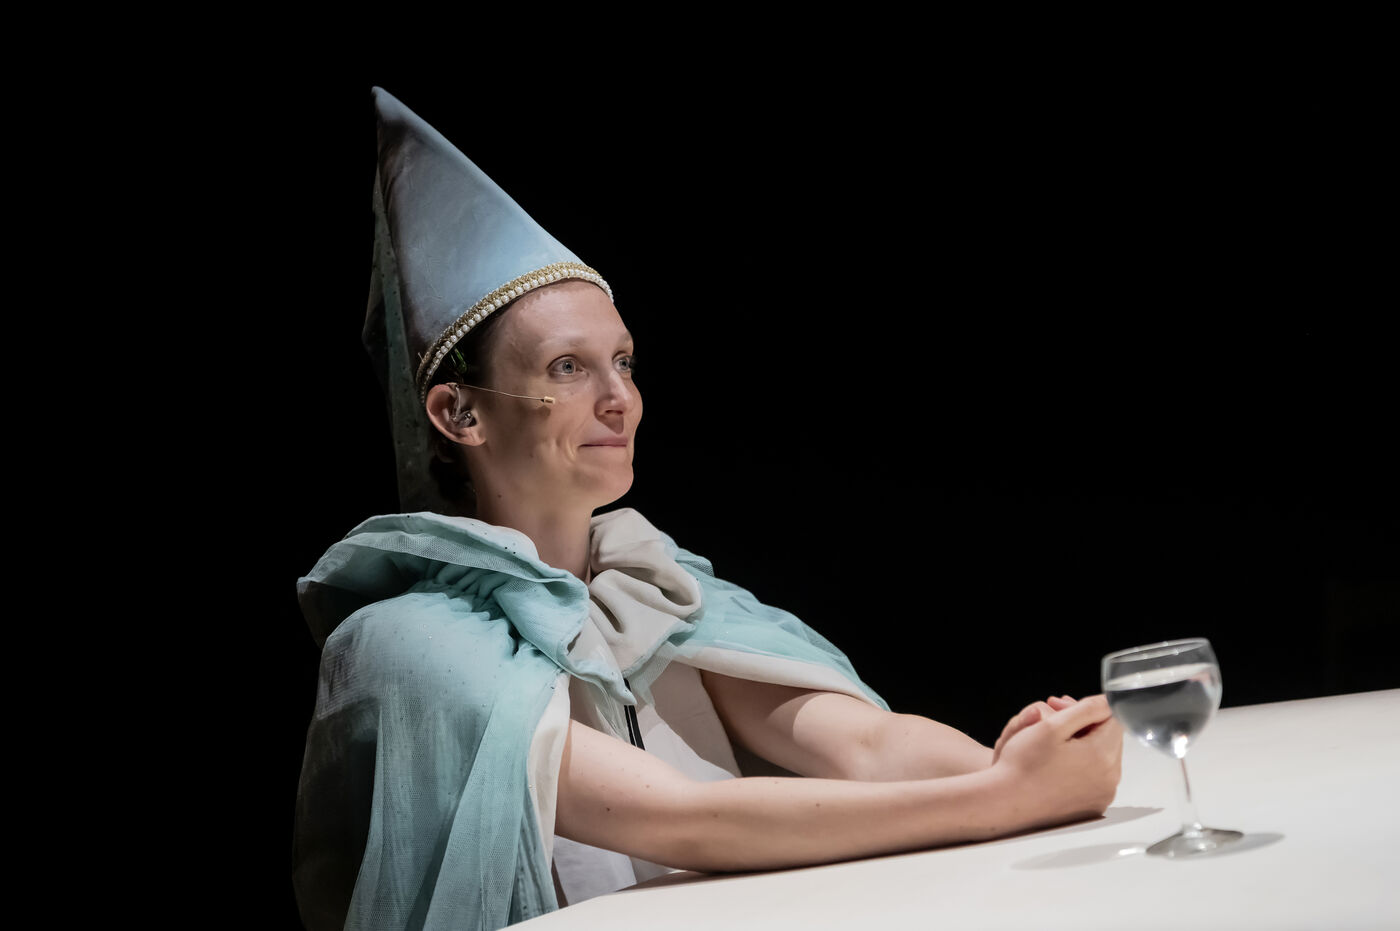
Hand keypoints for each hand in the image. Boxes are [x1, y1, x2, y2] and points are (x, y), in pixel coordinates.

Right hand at [993, 694, 1123, 828]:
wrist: (1006, 801)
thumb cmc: (1022, 764)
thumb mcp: (1051, 726)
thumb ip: (1085, 709)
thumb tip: (1107, 702)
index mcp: (1102, 756)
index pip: (1112, 718)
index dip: (1088, 707)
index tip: (1063, 707)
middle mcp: (1109, 779)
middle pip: (1109, 739)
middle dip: (1086, 725)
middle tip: (1054, 719)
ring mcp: (1102, 795)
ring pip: (1103, 758)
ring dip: (1085, 745)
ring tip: (1055, 742)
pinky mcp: (1094, 807)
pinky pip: (1096, 778)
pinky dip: (1083, 766)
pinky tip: (1059, 764)